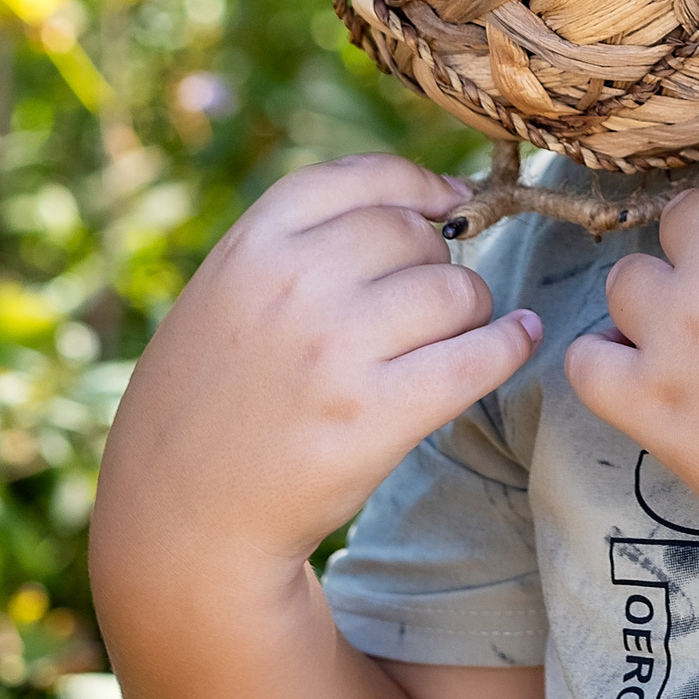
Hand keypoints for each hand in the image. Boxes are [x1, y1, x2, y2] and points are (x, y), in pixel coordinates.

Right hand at [97, 155, 541, 578]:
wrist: (180, 519)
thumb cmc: (213, 399)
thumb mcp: (227, 295)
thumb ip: (304, 240)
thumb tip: (437, 194)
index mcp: (254, 244)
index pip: (366, 179)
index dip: (420, 187)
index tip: (449, 203)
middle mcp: (295, 283)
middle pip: (419, 236)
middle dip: (437, 264)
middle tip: (426, 305)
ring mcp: (336, 348)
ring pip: (457, 291)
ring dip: (469, 310)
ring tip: (451, 336)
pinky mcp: (375, 414)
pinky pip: (479, 356)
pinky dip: (511, 344)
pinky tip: (518, 340)